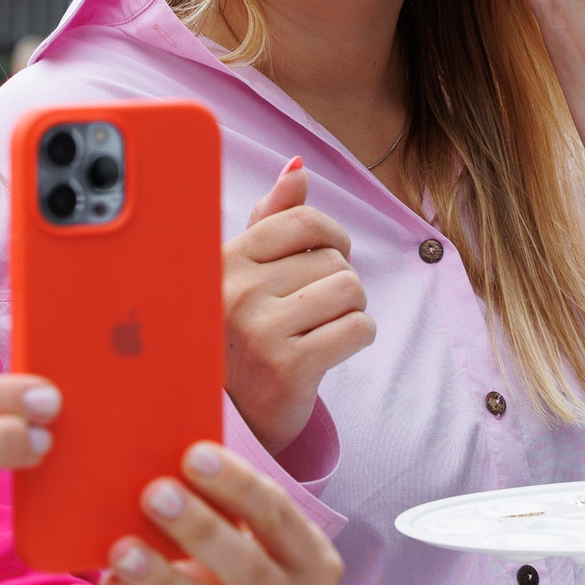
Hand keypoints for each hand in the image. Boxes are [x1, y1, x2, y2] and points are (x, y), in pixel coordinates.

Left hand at [102, 442, 344, 584]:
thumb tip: (171, 448)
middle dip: (202, 530)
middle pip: (251, 570)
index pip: (280, 518)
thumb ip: (226, 501)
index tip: (194, 454)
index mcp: (315, 563)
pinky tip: (112, 583)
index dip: (239, 486)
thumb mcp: (245, 535)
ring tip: (122, 547)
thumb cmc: (232, 563)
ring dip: (162, 578)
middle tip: (156, 493)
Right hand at [225, 158, 375, 449]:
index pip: (305, 220)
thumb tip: (297, 168)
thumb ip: (273, 218)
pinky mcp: (288, 367)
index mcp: (226, 260)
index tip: (326, 259)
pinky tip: (331, 350)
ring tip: (321, 328)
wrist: (235, 416)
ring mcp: (260, 330)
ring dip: (351, 310)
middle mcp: (237, 291)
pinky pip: (358, 328)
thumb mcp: (246, 272)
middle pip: (334, 259)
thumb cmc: (244, 334)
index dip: (331, 238)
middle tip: (312, 311)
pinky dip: (358, 337)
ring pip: (351, 290)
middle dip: (337, 283)